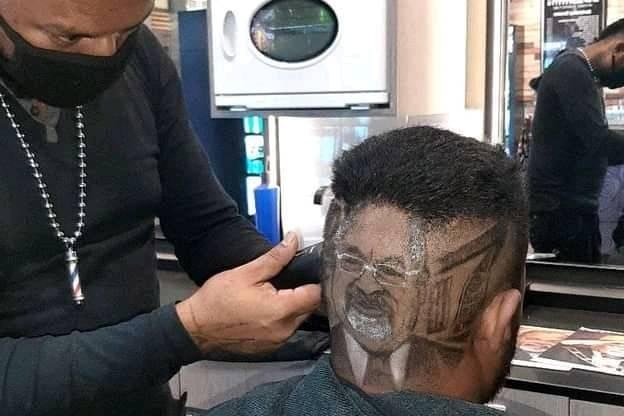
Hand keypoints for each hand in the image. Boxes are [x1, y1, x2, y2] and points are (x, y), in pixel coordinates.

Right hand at [176, 233, 321, 354]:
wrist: (196, 328)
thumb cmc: (217, 300)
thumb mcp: (247, 272)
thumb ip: (275, 258)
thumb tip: (293, 241)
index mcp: (280, 310)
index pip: (315, 295)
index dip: (313, 281)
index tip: (305, 273)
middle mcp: (283, 330)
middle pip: (309, 308)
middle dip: (302, 293)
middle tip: (284, 282)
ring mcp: (277, 341)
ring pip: (298, 320)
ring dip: (291, 307)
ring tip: (272, 295)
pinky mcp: (270, 348)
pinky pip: (285, 331)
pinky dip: (280, 320)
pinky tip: (264, 311)